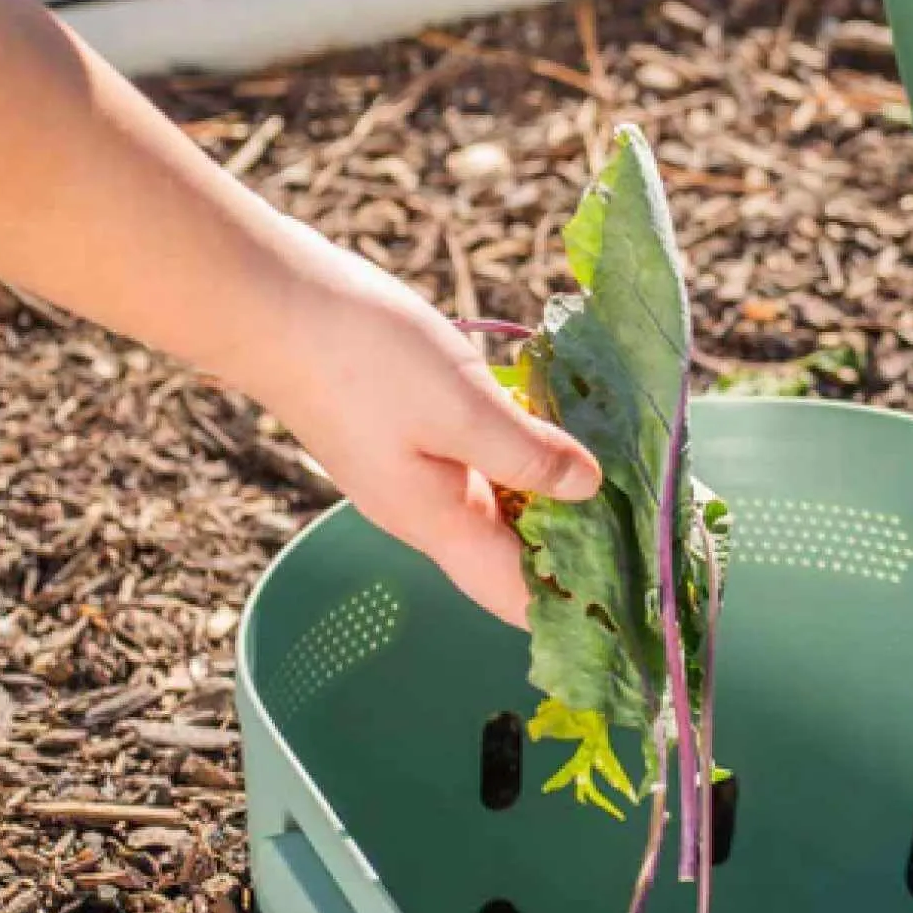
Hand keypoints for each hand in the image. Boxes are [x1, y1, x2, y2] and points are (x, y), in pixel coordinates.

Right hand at [248, 242, 600, 627]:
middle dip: (575, 553)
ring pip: (498, 510)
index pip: (517, 598)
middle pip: (512, 560)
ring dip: (551, 500)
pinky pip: (477, 468)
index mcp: (438, 524)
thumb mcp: (463, 406)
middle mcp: (424, 514)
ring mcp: (410, 476)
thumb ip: (528, 456)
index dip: (575, 610)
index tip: (634, 601)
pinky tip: (551, 427)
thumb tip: (589, 490)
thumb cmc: (361, 356)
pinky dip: (518, 458)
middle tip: (643, 529)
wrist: (269, 302)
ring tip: (616, 479)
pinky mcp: (404, 437)